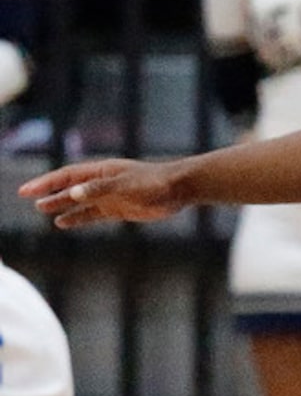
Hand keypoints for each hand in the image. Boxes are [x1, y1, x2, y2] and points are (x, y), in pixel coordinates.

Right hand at [20, 159, 184, 226]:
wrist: (178, 189)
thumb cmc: (153, 182)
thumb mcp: (125, 185)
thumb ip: (100, 189)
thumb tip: (73, 193)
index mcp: (101, 172)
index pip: (66, 176)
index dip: (46, 183)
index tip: (27, 191)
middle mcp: (102, 183)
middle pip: (69, 187)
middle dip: (49, 192)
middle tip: (27, 198)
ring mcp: (110, 196)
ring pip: (79, 201)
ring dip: (61, 205)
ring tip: (42, 210)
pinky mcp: (119, 209)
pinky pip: (92, 214)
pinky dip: (77, 218)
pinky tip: (64, 223)